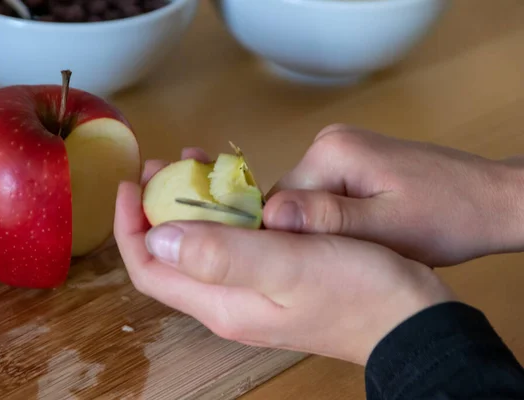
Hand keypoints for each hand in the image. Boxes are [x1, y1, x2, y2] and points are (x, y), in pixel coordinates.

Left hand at [113, 149, 455, 364]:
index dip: (131, 227)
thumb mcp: (288, 266)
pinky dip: (226, 215)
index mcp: (223, 302)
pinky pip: (234, 246)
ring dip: (193, 208)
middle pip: (173, 257)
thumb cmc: (358, 291)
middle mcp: (230, 302)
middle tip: (167, 165)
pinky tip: (239, 189)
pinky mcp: (277, 282)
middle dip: (159, 209)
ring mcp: (254, 294)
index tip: (132, 184)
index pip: (151, 269)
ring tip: (198, 165)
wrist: (412, 320)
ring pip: (204, 248)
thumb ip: (221, 255)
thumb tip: (158, 239)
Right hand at [264, 124, 523, 266]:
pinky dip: (340, 220)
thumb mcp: (388, 228)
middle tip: (350, 255)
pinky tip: (367, 231)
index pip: (277, 202)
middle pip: (291, 200)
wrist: (491, 200)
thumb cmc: (449, 218)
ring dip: (326, 229)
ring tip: (363, 243)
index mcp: (331, 150)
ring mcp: (340, 147)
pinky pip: (326, 196)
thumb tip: (270, 215)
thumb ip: (330, 220)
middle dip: (313, 234)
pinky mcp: (352, 159)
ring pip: (307, 202)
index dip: (294, 239)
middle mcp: (328, 140)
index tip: (323, 261)